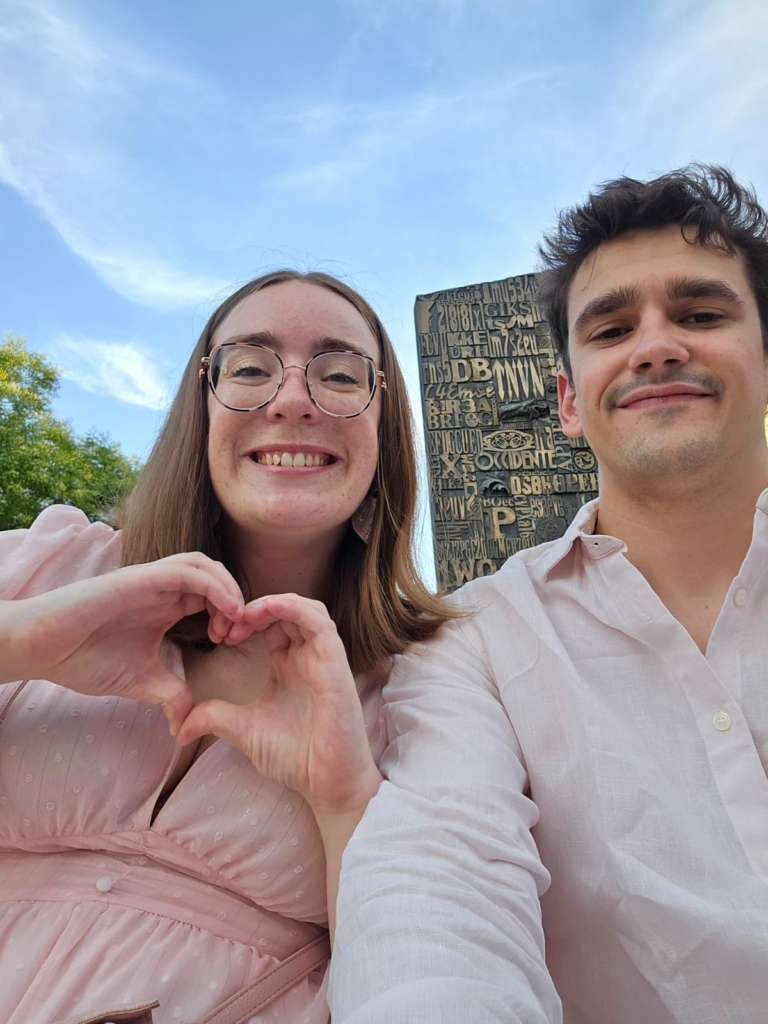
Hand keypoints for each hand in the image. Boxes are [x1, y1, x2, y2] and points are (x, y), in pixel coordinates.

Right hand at [3, 553, 246, 734]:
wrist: (42, 649)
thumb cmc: (84, 658)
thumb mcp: (141, 681)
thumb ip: (171, 694)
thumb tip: (189, 725)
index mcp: (165, 606)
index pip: (212, 596)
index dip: (231, 614)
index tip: (232, 644)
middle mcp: (161, 588)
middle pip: (214, 575)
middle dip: (236, 599)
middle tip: (238, 633)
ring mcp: (150, 580)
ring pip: (204, 565)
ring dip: (229, 587)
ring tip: (236, 619)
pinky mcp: (138, 579)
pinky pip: (186, 571)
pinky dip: (213, 586)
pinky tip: (225, 610)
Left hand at [175, 593, 382, 815]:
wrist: (326, 783)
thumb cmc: (296, 757)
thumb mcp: (243, 730)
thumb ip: (215, 717)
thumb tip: (179, 727)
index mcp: (289, 666)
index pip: (269, 625)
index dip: (242, 621)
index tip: (216, 634)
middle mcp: (308, 657)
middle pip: (285, 611)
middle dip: (251, 609)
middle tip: (224, 625)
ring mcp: (324, 658)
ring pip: (304, 608)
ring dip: (272, 604)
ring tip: (244, 615)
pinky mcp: (335, 662)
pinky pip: (318, 621)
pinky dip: (292, 608)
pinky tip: (265, 614)